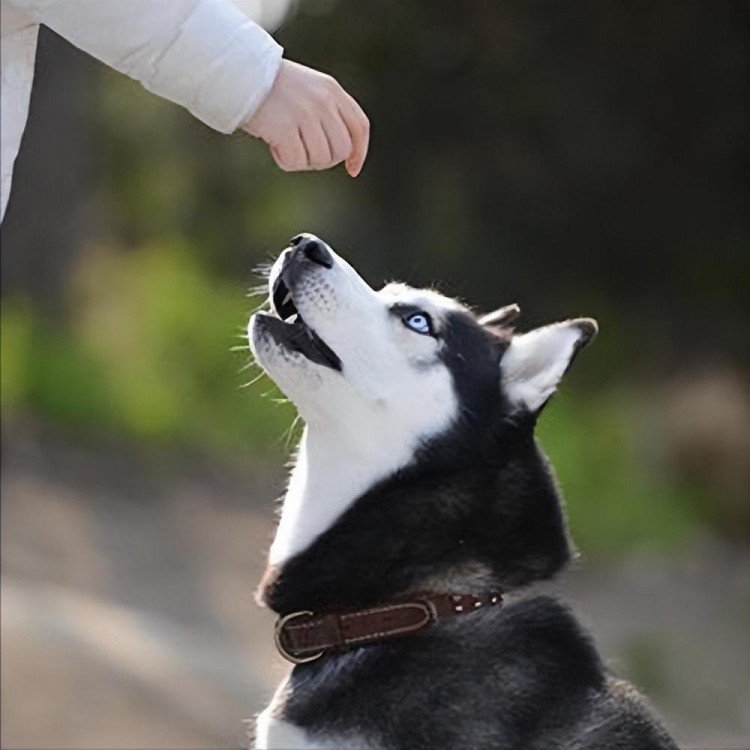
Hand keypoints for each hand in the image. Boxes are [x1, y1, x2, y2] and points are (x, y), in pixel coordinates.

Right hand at [242, 59, 369, 176]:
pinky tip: (274, 146)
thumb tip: (345, 155)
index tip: (351, 169)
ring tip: (286, 144)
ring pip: (320, 159)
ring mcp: (304, 114)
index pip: (359, 127)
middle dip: (325, 160)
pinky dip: (285, 161)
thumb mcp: (309, 90)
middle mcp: (322, 101)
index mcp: (332, 90)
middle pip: (341, 150)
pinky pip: (296, 162)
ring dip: (303, 160)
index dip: (360, 152)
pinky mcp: (284, 128)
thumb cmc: (271, 88)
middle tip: (304, 151)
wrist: (239, 73)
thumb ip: (329, 114)